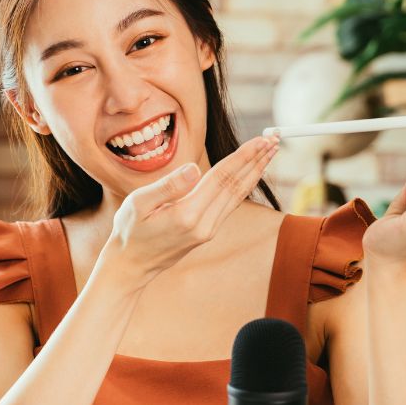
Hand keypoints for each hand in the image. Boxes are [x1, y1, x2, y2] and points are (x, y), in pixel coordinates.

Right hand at [104, 133, 279, 283]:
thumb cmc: (129, 232)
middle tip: (276, 138)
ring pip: (237, 195)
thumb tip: (194, 168)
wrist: (131, 266)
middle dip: (257, 160)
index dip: (243, 156)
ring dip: (255, 171)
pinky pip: (230, 204)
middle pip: (236, 185)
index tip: (261, 139)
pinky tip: (251, 174)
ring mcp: (208, 230)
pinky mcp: (207, 232)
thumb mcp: (138, 204)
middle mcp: (204, 225)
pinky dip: (244, 185)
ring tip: (270, 152)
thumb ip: (168, 186)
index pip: (222, 178)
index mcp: (188, 214)